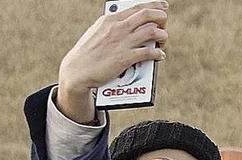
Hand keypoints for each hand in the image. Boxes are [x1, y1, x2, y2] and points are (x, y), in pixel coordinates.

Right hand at [56, 1, 168, 122]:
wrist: (77, 71)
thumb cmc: (87, 54)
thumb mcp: (97, 32)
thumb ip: (112, 26)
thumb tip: (126, 24)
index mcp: (110, 19)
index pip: (137, 7)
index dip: (154, 6)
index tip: (163, 7)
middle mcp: (118, 27)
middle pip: (148, 15)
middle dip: (161, 18)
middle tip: (164, 25)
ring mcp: (122, 42)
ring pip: (152, 32)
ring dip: (162, 36)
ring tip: (162, 42)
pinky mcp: (125, 58)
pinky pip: (149, 52)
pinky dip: (158, 53)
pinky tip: (160, 56)